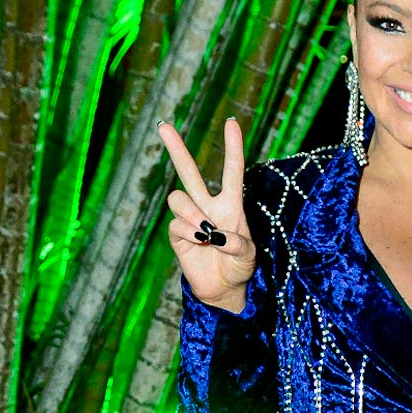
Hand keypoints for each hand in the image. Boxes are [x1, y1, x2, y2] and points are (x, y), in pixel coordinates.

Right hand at [161, 116, 255, 313]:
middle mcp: (207, 206)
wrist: (223, 290)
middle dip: (176, 148)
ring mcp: (190, 218)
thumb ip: (237, 244)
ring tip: (207, 233)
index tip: (230, 122)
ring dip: (192, 214)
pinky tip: (200, 244)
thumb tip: (214, 234)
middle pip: (188, 172)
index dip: (232, 147)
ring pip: (178, 198)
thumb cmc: (240, 268)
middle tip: (163, 125)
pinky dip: (190, 233)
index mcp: (231, 204)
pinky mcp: (177, 234)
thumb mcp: (249, 257)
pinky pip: (176, 224)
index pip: (232, 171)